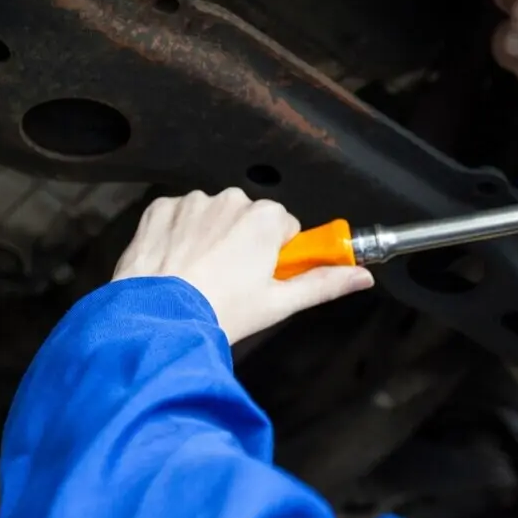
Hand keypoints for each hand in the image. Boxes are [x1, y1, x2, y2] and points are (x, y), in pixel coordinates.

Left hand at [112, 189, 374, 342]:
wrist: (156, 318)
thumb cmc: (220, 310)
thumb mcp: (279, 303)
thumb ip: (324, 283)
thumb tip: (361, 277)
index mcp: (266, 218)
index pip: (285, 228)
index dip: (276, 255)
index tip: (264, 277)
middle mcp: (231, 200)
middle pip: (249, 220)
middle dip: (244, 244)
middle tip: (231, 283)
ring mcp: (192, 202)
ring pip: (213, 217)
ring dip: (211, 238)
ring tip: (200, 278)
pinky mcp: (160, 208)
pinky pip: (179, 216)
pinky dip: (179, 236)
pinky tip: (176, 265)